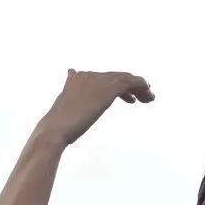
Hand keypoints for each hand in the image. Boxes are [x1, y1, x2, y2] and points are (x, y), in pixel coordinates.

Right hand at [39, 70, 154, 147]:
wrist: (56, 129)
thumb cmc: (57, 126)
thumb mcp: (64, 109)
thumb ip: (69, 94)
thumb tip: (68, 76)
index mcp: (77, 79)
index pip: (104, 79)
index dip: (118, 88)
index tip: (129, 99)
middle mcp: (88, 75)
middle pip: (116, 77)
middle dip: (131, 87)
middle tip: (143, 98)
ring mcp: (98, 80)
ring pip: (125, 78)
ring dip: (139, 87)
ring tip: (149, 98)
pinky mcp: (108, 88)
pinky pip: (131, 82)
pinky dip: (141, 86)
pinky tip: (148, 95)